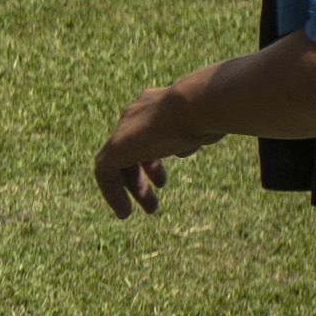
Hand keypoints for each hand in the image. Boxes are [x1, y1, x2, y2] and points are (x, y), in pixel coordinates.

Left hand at [93, 80, 212, 217]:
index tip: (162, 182)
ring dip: (132, 189)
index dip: (153, 161)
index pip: (148, 134)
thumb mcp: (205, 125)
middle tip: (153, 205)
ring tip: (149, 211)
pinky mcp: (116, 146)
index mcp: (156, 105)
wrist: (196, 104)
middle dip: (141, 179)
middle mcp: (138, 113)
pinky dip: (112, 193)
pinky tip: (124, 211)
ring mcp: (125, 129)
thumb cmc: (211, 114)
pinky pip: (104, 173)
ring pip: (117, 163)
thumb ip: (193, 135)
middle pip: (132, 150)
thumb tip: (181, 149)